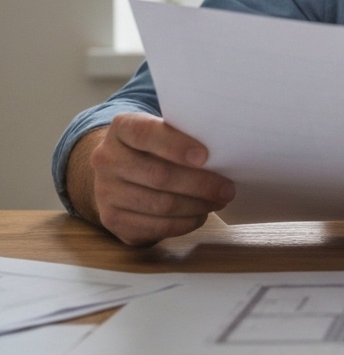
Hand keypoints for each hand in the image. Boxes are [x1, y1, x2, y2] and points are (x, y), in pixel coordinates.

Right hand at [66, 113, 234, 245]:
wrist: (121, 170)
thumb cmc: (156, 147)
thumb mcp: (165, 131)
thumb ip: (184, 135)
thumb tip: (222, 151)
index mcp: (122, 128)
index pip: (146, 134)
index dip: (176, 145)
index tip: (205, 156)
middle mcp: (106, 159)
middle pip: (159, 175)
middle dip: (200, 184)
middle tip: (228, 189)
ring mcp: (105, 192)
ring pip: (160, 204)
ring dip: (196, 206)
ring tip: (219, 202)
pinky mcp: (112, 220)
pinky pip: (154, 226)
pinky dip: (184, 223)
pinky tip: (200, 215)